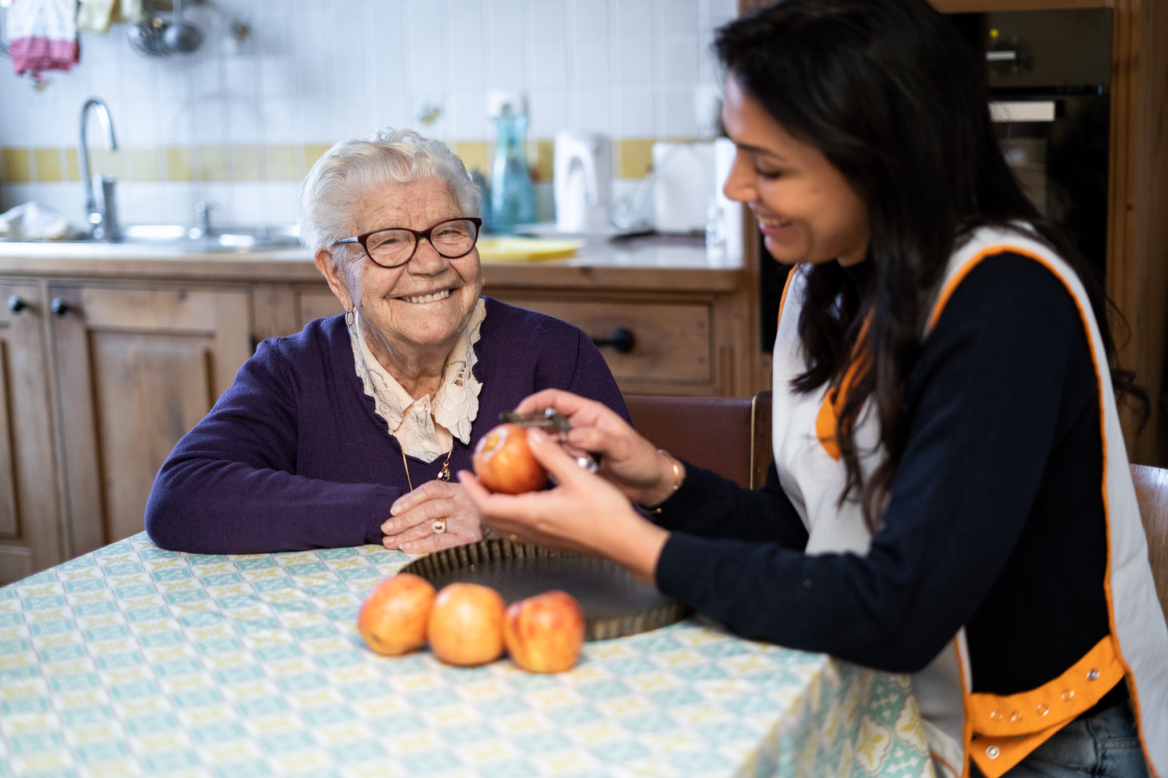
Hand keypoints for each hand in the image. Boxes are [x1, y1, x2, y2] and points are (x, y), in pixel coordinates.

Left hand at [382, 481, 482, 553]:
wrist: (500, 528)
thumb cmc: (471, 516)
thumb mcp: (458, 502)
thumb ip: (437, 502)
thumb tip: (401, 512)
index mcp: (458, 490)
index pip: (431, 489)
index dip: (410, 498)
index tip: (393, 510)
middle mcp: (463, 502)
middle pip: (428, 508)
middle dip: (403, 519)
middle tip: (386, 529)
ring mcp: (467, 521)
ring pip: (431, 524)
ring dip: (406, 534)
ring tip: (390, 541)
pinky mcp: (469, 539)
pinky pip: (439, 542)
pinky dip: (421, 545)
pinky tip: (407, 548)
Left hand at [458, 427, 668, 584]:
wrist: (626, 542)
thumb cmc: (606, 511)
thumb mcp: (579, 476)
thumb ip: (552, 455)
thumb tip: (532, 436)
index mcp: (533, 514)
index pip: (488, 505)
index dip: (472, 490)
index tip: (465, 473)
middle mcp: (532, 530)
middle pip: (491, 518)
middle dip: (479, 498)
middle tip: (476, 478)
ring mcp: (542, 539)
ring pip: (504, 526)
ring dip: (493, 507)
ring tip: (495, 487)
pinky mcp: (552, 542)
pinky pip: (519, 530)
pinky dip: (510, 514)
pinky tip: (523, 500)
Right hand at [514, 389, 684, 507]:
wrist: (650, 486)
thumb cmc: (642, 460)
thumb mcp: (624, 448)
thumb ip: (600, 440)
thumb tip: (574, 436)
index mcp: (589, 414)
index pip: (554, 400)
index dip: (533, 403)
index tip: (517, 413)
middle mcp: (577, 428)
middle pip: (542, 422)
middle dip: (526, 430)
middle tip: (509, 442)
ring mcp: (573, 448)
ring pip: (544, 444)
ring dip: (534, 452)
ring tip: (520, 462)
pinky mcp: (572, 466)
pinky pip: (551, 463)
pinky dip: (542, 467)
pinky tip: (534, 476)